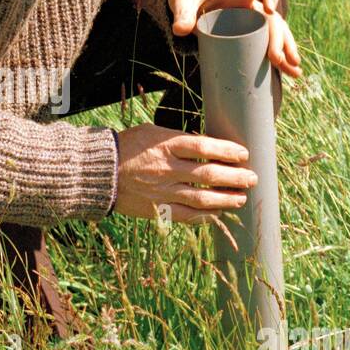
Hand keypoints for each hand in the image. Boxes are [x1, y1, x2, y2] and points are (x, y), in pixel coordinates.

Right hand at [113, 123, 257, 223]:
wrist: (98, 173)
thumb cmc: (127, 147)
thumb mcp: (152, 133)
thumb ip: (179, 140)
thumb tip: (209, 146)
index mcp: (165, 145)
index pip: (204, 146)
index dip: (227, 151)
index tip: (243, 154)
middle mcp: (166, 169)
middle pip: (209, 174)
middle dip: (235, 177)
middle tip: (252, 178)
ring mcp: (162, 191)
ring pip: (202, 198)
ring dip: (226, 199)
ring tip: (240, 198)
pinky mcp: (157, 209)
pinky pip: (186, 216)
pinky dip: (204, 216)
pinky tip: (217, 214)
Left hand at [168, 0, 301, 77]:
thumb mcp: (183, 0)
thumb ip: (182, 13)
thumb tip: (180, 30)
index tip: (269, 10)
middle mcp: (252, 2)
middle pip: (272, 17)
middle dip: (277, 39)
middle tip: (277, 60)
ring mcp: (253, 17)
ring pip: (277, 31)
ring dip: (287, 50)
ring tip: (294, 71)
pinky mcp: (250, 31)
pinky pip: (270, 41)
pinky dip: (281, 56)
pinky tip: (289, 72)